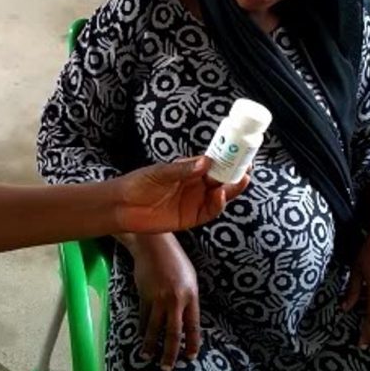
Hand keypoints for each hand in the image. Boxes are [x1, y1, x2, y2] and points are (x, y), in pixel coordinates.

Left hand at [114, 156, 249, 233]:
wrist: (122, 207)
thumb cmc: (138, 183)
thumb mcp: (160, 172)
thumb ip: (182, 169)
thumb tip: (206, 162)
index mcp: (189, 170)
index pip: (214, 163)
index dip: (229, 158)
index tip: (242, 152)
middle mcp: (195, 185)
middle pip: (222, 180)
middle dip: (236, 174)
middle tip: (247, 168)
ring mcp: (194, 202)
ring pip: (219, 196)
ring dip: (231, 189)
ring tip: (239, 181)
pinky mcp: (190, 218)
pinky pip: (209, 212)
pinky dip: (217, 205)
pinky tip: (220, 195)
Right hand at [129, 234, 200, 370]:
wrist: (153, 244)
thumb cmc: (174, 258)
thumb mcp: (189, 278)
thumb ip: (188, 299)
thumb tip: (186, 319)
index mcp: (191, 295)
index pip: (193, 326)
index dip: (192, 344)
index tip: (190, 356)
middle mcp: (175, 299)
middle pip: (173, 333)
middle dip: (171, 353)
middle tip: (168, 366)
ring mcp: (158, 298)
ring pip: (154, 329)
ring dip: (151, 345)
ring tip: (149, 357)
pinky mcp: (144, 296)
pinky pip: (143, 318)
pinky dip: (142, 330)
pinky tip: (142, 337)